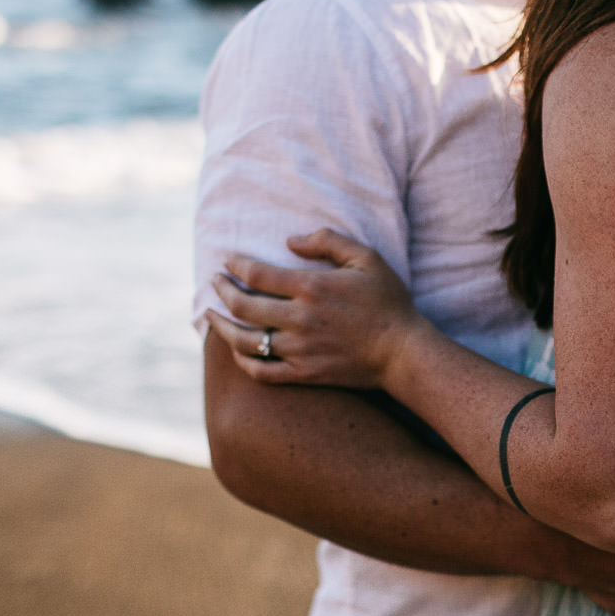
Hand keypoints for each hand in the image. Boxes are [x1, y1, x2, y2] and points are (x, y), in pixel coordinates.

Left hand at [208, 229, 426, 389]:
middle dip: (222, 291)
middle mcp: (299, 319)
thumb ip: (328, 241)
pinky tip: (237, 350)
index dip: (235, 265)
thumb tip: (289, 241)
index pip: (256, 274)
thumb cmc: (388, 302)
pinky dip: (243, 361)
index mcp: (312, 288)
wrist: (403, 353)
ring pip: (245, 341)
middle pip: (243, 306)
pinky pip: (262, 371)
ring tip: (211, 316)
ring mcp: (299, 350)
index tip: (227, 261)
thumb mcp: (366, 258)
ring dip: (221, 326)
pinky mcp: (304, 374)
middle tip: (215, 282)